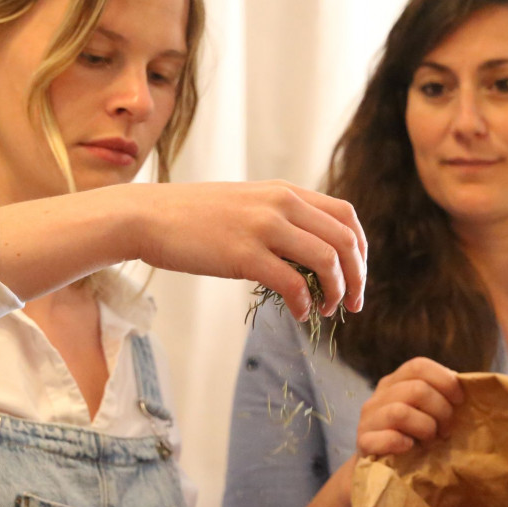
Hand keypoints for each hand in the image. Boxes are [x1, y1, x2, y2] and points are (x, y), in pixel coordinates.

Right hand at [128, 180, 366, 319]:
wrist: (147, 216)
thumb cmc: (193, 217)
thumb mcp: (246, 204)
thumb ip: (279, 219)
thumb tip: (308, 253)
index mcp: (285, 191)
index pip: (345, 215)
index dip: (360, 250)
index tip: (356, 275)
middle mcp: (281, 203)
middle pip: (345, 240)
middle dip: (357, 278)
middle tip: (354, 303)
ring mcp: (263, 227)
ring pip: (326, 261)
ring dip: (336, 292)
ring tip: (327, 311)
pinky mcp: (244, 254)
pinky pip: (293, 283)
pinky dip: (304, 304)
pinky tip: (299, 315)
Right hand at [356, 358, 463, 455]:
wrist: (381, 469)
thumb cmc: (412, 436)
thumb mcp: (424, 410)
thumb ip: (440, 394)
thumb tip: (466, 383)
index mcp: (395, 382)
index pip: (419, 366)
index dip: (445, 380)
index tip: (460, 400)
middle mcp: (379, 396)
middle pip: (416, 389)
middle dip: (441, 411)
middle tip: (447, 430)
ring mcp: (368, 419)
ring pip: (401, 412)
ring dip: (425, 428)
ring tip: (430, 440)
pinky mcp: (364, 442)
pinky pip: (387, 438)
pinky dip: (404, 444)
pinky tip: (410, 448)